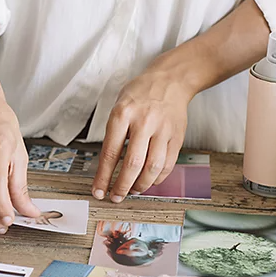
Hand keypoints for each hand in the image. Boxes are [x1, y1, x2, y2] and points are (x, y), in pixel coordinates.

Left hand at [92, 60, 194, 201]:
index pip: (110, 153)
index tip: (98, 191)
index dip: (103, 177)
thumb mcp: (118, 106)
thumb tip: (107, 167)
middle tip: (115, 197)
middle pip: (132, 164)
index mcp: (122, 114)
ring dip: (141, 185)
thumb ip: (113, 134)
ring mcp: (162, 129)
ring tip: (133, 190)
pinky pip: (168, 164)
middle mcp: (143, 122)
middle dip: (122, 186)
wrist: (171, 79)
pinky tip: (149, 181)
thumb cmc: (140, 94)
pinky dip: (157, 178)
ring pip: (152, 168)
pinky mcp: (177, 136)